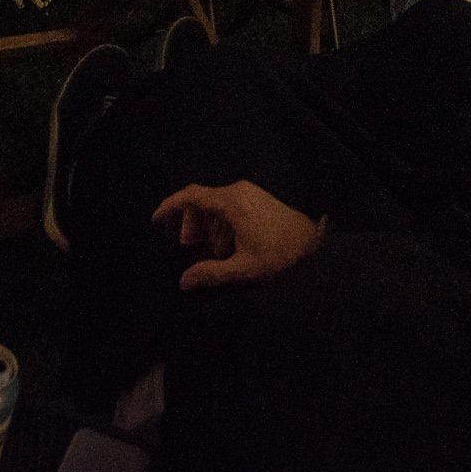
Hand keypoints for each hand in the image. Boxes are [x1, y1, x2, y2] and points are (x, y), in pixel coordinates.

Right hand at [152, 181, 323, 290]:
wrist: (314, 245)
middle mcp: (238, 190)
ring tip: (215, 252)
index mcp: (232, 202)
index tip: (156, 220)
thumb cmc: (279, 256)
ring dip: (208, 226)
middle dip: (191, 223)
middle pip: (201, 200)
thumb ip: (210, 273)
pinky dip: (221, 222)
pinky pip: (229, 205)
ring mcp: (249, 192)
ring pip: (215, 203)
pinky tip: (229, 246)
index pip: (191, 196)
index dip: (170, 206)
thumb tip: (183, 281)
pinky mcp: (258, 197)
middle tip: (189, 246)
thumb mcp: (243, 268)